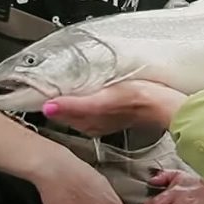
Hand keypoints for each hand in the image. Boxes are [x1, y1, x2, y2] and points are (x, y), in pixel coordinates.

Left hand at [43, 80, 187, 135]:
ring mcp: (102, 117)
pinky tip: (90, 86)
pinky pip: (91, 104)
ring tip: (66, 80)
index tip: (38, 87)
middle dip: (57, 97)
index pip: (57, 112)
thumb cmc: (139, 100)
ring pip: (78, 106)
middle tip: (49, 79)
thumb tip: (49, 107)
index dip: (48, 99)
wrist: (165, 104)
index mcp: (86, 123)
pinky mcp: (113, 111)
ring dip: (71, 95)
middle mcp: (92, 123)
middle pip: (66, 109)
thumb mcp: (103, 100)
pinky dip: (86, 96)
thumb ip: (75, 105)